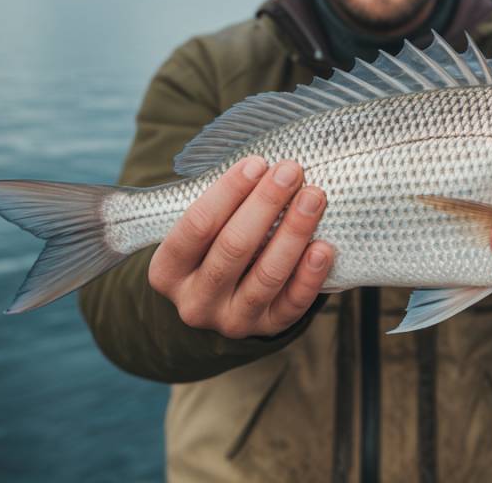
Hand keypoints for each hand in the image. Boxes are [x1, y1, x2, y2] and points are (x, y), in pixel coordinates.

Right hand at [148, 156, 333, 338]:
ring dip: (293, 232)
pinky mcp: (267, 329)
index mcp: (168, 271)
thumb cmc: (214, 246)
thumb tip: (263, 165)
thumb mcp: (203, 228)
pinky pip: (292, 304)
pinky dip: (310, 275)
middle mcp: (195, 301)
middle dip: (265, 204)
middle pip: (232, 248)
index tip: (257, 163)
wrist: (224, 300)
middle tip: (291, 171)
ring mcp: (231, 320)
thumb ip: (221, 202)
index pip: (196, 226)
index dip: (228, 192)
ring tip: (313, 197)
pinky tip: (323, 247)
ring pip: (266, 276)